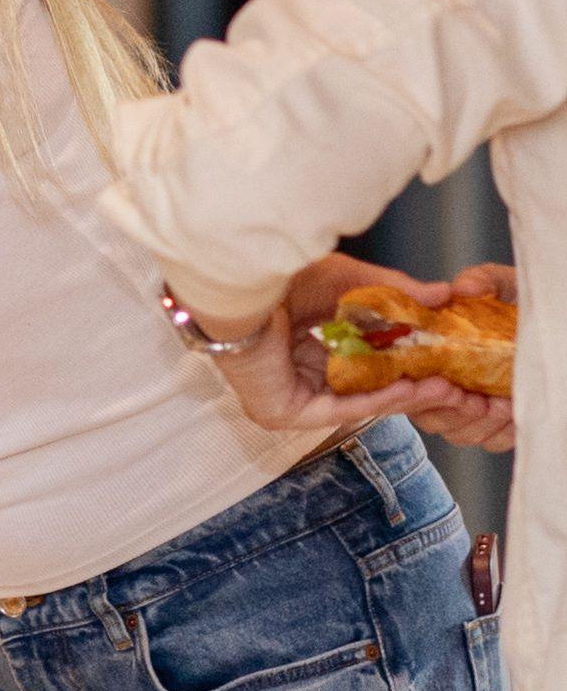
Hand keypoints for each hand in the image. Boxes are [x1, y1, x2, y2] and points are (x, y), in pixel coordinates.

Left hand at [188, 255, 472, 434]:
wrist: (239, 289)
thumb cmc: (279, 278)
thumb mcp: (346, 281)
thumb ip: (392, 292)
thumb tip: (443, 294)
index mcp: (299, 345)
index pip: (357, 360)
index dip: (400, 360)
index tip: (439, 356)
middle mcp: (292, 373)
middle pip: (360, 385)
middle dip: (410, 383)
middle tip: (452, 379)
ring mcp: (286, 397)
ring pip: (355, 400)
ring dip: (402, 395)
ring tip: (444, 386)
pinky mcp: (282, 412)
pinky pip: (339, 409)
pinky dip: (378, 400)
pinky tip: (412, 389)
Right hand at [407, 264, 518, 448]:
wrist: (557, 320)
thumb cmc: (522, 304)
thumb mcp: (505, 284)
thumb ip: (483, 280)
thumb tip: (462, 288)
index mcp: (434, 352)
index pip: (408, 382)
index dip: (417, 392)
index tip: (442, 384)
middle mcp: (446, 383)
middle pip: (429, 417)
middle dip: (449, 413)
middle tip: (473, 401)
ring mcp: (472, 407)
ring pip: (459, 434)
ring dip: (476, 425)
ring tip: (498, 406)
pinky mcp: (501, 423)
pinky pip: (491, 441)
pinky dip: (500, 433)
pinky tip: (511, 412)